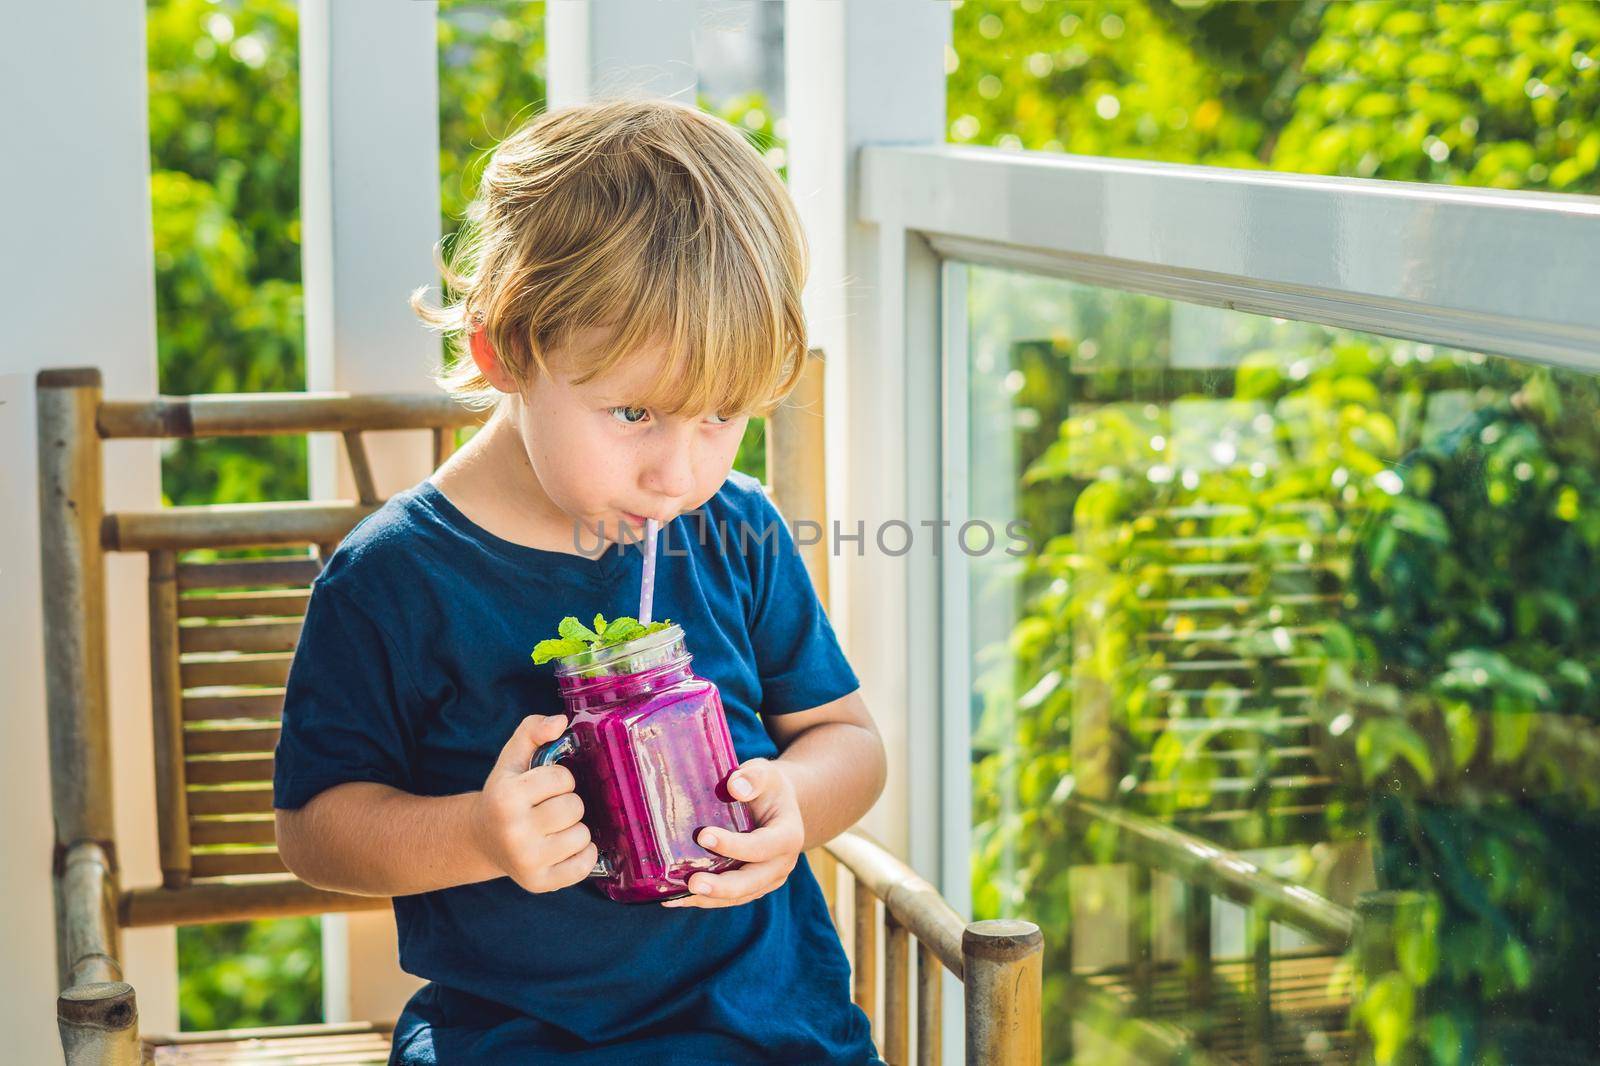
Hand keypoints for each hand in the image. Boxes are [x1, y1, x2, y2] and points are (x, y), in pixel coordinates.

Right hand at [471, 714, 598, 893]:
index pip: (563, 778)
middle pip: (575, 807)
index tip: (545, 786)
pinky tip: (564, 847)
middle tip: (550, 808)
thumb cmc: (506, 793)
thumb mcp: (513, 757)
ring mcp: (527, 860)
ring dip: (575, 828)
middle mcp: (514, 831)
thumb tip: (560, 721)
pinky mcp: (539, 883)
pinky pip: (584, 865)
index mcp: (506, 796)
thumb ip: (533, 730)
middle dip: (569, 804)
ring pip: (583, 836)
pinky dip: (582, 854)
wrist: (484, 839)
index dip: (560, 779)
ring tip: (555, 828)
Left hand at [664, 757, 805, 908]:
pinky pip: (730, 898)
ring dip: (709, 898)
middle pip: (752, 881)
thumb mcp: (765, 773)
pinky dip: (706, 900)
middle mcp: (782, 863)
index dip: (734, 845)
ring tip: (677, 897)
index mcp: (789, 835)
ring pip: (739, 896)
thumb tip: (734, 787)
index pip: (762, 845)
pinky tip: (678, 898)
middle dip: (722, 886)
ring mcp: (769, 879)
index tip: (703, 835)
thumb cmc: (767, 787)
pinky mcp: (754, 886)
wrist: (777, 805)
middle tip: (692, 883)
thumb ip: (753, 777)